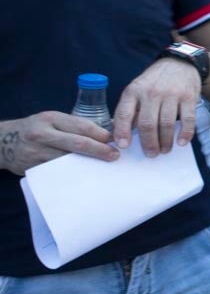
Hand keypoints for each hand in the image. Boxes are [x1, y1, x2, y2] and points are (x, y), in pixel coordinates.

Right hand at [0, 112, 117, 175]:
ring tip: (103, 166)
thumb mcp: (52, 121)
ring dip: (88, 163)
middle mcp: (43, 134)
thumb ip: (74, 126)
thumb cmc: (35, 129)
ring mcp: (36, 151)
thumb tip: (106, 134)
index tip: (115, 140)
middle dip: (99, 150)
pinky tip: (85, 175)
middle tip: (114, 156)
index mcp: (51, 118)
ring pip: (68, 160)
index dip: (101, 134)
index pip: (82, 126)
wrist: (3, 141)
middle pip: (77, 143)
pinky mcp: (33, 167)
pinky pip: (57, 171)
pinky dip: (73, 173)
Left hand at [114, 57, 201, 154]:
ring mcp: (171, 95)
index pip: (124, 114)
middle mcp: (151, 92)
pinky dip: (185, 133)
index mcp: (134, 91)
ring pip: (166, 124)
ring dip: (166, 141)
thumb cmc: (154, 81)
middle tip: (151, 154)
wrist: (180, 64)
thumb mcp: (137, 89)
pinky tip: (182, 142)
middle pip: (148, 123)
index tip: (123, 146)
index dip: (122, 132)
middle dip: (149, 143)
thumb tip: (121, 134)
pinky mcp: (188, 97)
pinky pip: (187, 119)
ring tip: (165, 150)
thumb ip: (130, 109)